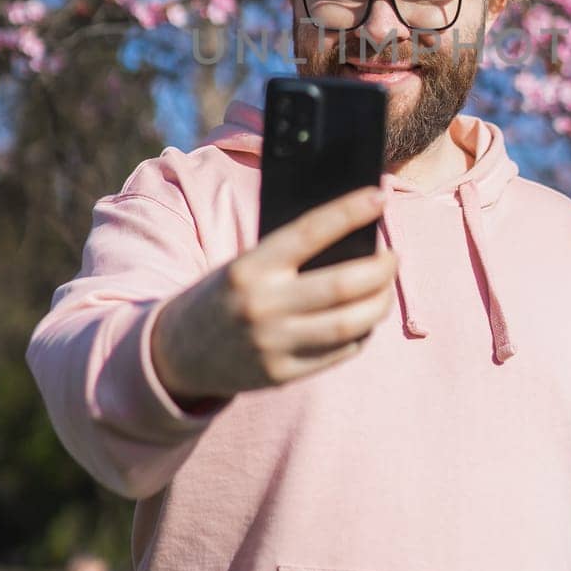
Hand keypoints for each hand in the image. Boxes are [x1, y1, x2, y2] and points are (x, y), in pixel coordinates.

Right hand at [151, 187, 395, 406]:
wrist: (176, 353)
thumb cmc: (222, 294)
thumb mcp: (243, 264)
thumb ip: (289, 256)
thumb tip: (352, 239)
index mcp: (249, 267)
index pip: (311, 231)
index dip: (351, 211)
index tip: (381, 195)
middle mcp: (262, 306)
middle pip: (343, 285)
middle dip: (381, 268)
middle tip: (394, 255)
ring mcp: (273, 345)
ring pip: (351, 324)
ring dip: (380, 302)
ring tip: (384, 287)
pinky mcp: (282, 374)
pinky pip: (340, 352)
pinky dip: (361, 331)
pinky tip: (364, 317)